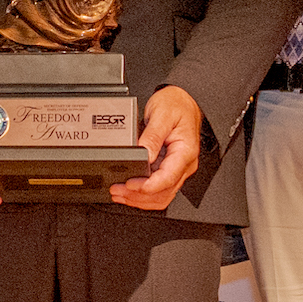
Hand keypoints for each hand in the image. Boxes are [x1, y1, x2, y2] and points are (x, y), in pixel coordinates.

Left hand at [108, 85, 204, 210]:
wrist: (184, 101)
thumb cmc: (176, 105)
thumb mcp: (162, 114)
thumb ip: (153, 136)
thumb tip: (144, 154)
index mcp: (185, 152)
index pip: (167, 178)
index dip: (147, 186)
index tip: (130, 184)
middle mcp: (184, 165)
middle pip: (163, 192)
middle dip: (138, 196)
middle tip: (117, 190)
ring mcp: (177, 169)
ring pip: (161, 196)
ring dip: (139, 200)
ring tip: (119, 194)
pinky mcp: (169, 170)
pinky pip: (159, 190)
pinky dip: (143, 196)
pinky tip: (129, 193)